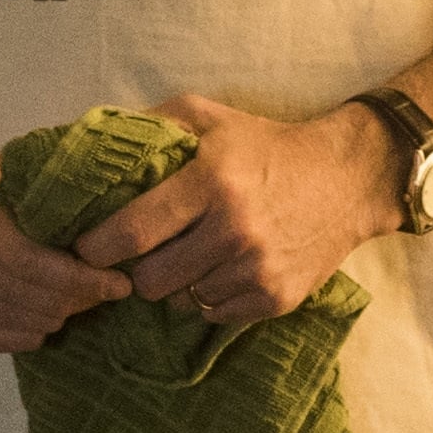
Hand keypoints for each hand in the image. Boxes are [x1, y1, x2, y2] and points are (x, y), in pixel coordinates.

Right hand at [0, 154, 130, 351]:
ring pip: (35, 326)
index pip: (36, 263)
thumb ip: (46, 178)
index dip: (84, 278)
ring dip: (62, 313)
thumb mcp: (2, 173)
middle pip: (42, 300)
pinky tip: (37, 307)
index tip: (119, 282)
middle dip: (83, 298)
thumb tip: (106, 182)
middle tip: (103, 289)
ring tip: (70, 295)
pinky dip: (37, 329)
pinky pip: (17, 343)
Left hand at [66, 95, 403, 322]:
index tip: (85, 246)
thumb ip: (151, 125)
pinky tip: (216, 269)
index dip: (97, 246)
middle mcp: (234, 230)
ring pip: (180, 301)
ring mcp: (258, 270)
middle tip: (137, 256)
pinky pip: (214, 315)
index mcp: (211, 181)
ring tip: (183, 257)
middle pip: (150, 279)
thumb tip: (92, 146)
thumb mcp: (209, 117)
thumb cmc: (266, 145)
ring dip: (173, 284)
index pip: (133, 230)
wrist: (347, 179)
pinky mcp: (277, 299)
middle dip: (133, 270)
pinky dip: (206, 297)